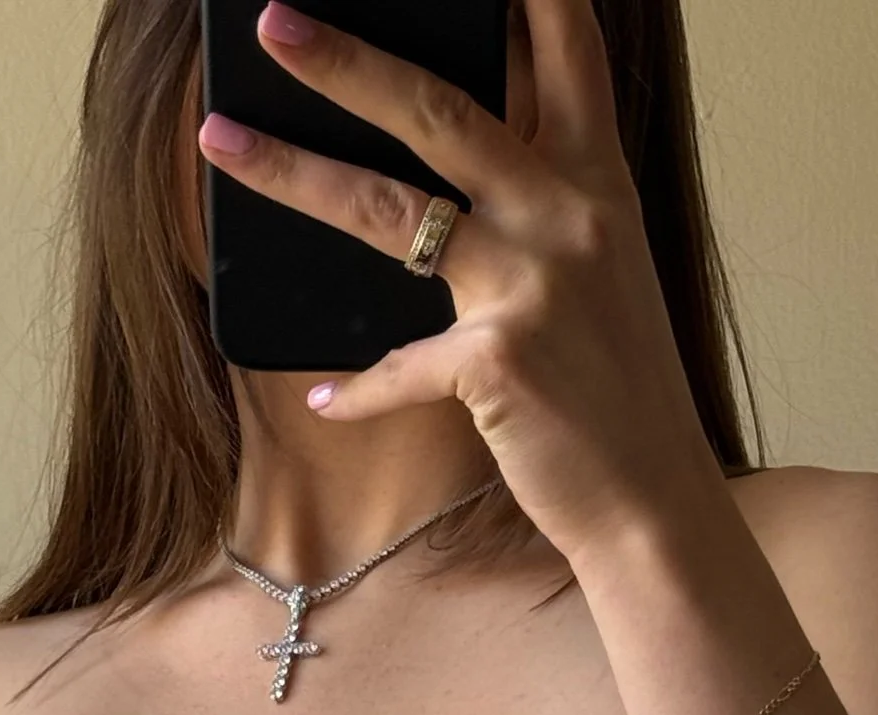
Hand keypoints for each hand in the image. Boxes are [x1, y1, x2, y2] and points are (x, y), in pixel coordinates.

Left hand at [198, 0, 732, 565]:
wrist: (655, 503)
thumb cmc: (619, 395)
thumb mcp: (601, 278)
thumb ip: (543, 207)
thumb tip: (454, 171)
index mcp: (597, 185)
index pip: (568, 53)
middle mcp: (568, 216)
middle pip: (440, 110)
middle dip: (347, 59)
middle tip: (275, 19)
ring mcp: (534, 285)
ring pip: (391, 209)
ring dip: (294, 171)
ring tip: (222, 140)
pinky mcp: (498, 361)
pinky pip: (398, 364)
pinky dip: (356, 388)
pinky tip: (322, 398)